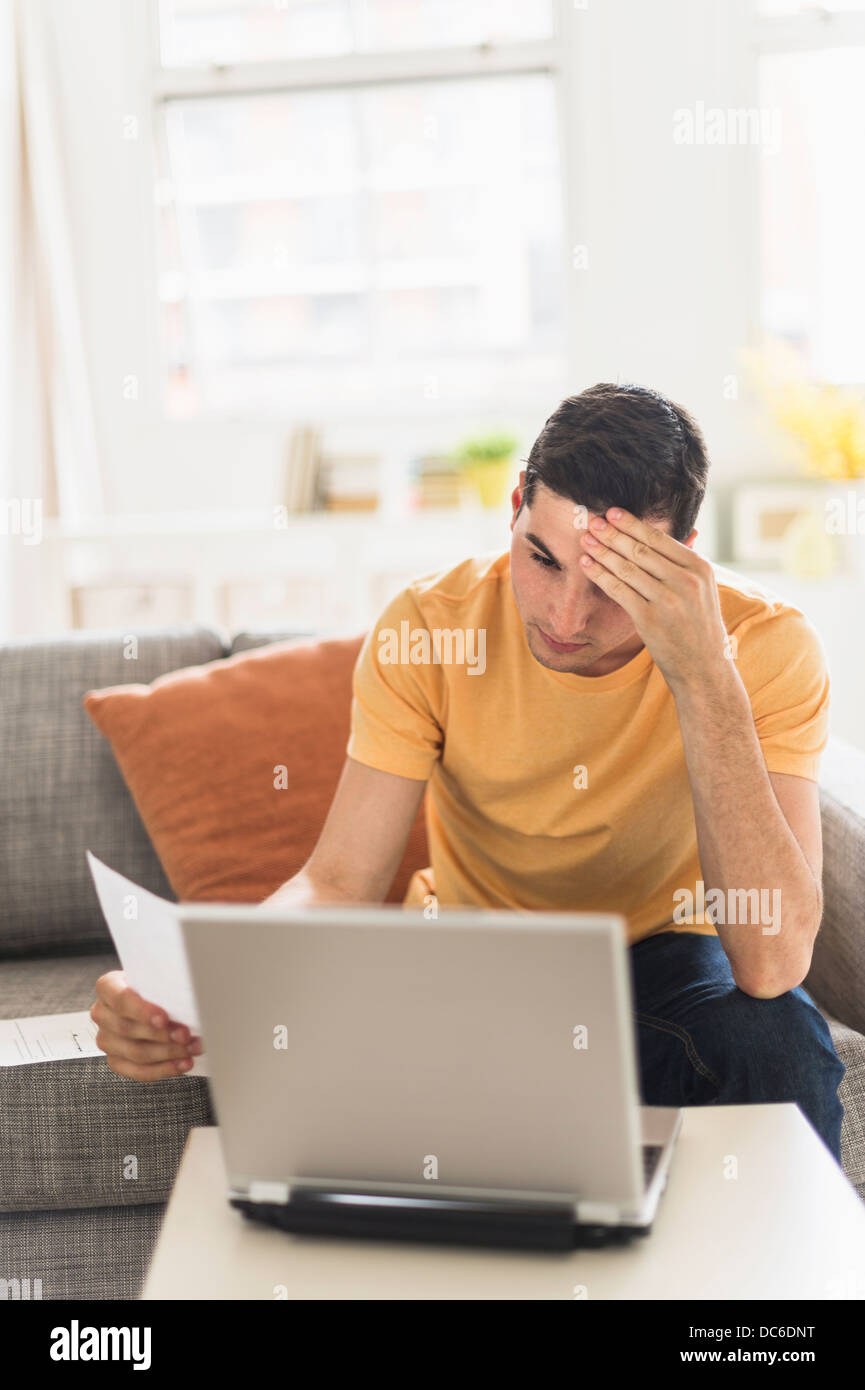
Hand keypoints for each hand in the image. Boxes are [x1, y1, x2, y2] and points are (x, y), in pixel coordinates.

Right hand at [90, 970, 202, 1082]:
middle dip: (161, 1035)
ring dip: (168, 1053)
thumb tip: (186, 1002)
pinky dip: (163, 1069)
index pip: (120, 999)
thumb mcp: (158, 979)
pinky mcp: (116, 1060)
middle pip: (128, 1029)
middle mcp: (102, 1014)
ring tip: (191, 1049)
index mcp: (108, 987)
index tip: (164, 1018)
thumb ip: (165, 987)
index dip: (142, 1011)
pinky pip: (138, 1071)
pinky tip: (181, 1064)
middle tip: (186, 1035)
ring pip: (135, 1053)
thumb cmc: (155, 986)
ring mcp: (106, 1039)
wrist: (151, 999)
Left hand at [578, 507, 729, 691]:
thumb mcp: (702, 589)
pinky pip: (618, 590)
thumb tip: (664, 534)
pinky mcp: (649, 619)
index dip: (632, 524)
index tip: (612, 512)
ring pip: (627, 568)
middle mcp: (685, 581)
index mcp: (700, 567)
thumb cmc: (698, 626)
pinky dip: (600, 575)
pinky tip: (586, 564)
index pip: (659, 539)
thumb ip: (684, 563)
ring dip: (602, 551)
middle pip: (640, 550)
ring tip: (585, 540)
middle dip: (612, 533)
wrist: (703, 667)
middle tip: (592, 521)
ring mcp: (667, 600)